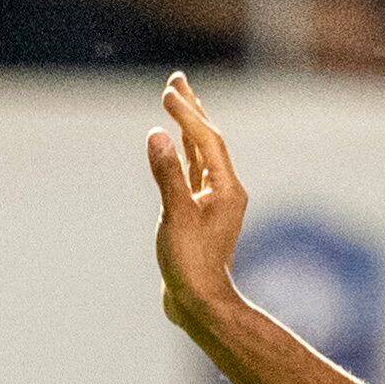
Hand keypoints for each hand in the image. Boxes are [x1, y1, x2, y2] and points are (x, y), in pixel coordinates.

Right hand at [147, 72, 246, 328]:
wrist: (199, 304)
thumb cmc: (191, 265)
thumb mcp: (176, 217)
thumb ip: (167, 174)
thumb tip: (157, 134)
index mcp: (227, 189)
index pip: (207, 141)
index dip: (187, 115)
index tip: (167, 93)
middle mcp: (225, 191)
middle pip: (209, 139)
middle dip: (192, 109)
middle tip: (176, 79)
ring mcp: (213, 201)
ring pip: (201, 154)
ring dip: (188, 126)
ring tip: (176, 99)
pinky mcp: (198, 212)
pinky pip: (193, 171)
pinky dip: (183, 152)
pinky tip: (173, 141)